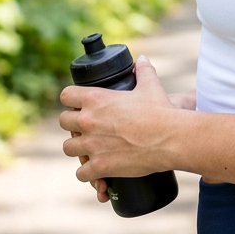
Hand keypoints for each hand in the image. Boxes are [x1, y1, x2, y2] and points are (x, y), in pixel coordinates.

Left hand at [59, 56, 191, 199]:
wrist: (171, 138)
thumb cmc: (160, 111)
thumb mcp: (150, 86)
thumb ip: (144, 70)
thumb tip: (142, 60)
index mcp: (96, 99)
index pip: (66, 95)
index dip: (72, 100)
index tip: (78, 105)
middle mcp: (88, 121)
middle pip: (63, 122)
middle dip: (73, 125)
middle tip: (87, 128)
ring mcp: (92, 145)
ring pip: (68, 148)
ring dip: (78, 149)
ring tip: (90, 149)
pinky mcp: (99, 166)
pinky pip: (81, 173)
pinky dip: (88, 173)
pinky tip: (96, 171)